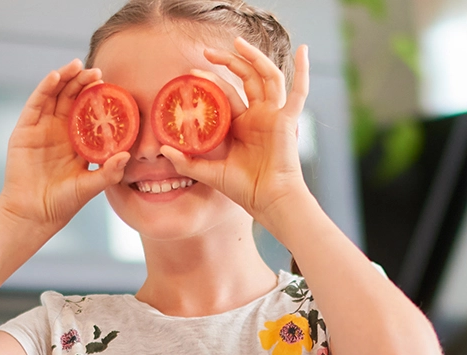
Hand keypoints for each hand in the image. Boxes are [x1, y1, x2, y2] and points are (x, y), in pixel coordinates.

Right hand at [0, 61, 128, 232]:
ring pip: (54, 95)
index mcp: (77, 141)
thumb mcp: (90, 186)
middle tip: (97, 71)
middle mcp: (59, 130)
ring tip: (77, 65)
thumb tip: (127, 155)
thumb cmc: (63, 204)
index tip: (112, 85)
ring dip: (65, 78)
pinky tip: (56, 76)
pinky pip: (35, 104)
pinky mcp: (24, 130)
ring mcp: (40, 128)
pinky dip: (45, 88)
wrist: (34, 215)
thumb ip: (108, 172)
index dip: (97, 97)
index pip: (88, 111)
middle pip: (71, 98)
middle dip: (83, 82)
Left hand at [160, 39, 311, 223]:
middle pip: (246, 77)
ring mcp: (274, 115)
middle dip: (228, 61)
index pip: (226, 93)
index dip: (209, 81)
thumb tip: (163, 149)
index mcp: (242, 124)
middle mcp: (258, 115)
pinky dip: (303, 71)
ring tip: (236, 42)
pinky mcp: (287, 120)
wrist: (268, 200)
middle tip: (206, 51)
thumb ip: (187, 161)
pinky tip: (304, 50)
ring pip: (266, 76)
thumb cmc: (244, 189)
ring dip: (253, 57)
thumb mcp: (210, 173)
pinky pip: (299, 92)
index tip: (190, 74)